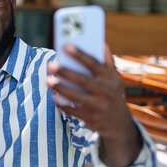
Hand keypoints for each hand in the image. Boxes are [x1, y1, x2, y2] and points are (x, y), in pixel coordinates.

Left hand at [47, 44, 141, 166]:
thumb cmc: (111, 94)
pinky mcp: (91, 118)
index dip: (80, 54)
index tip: (66, 45)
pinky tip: (54, 97)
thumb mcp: (114, 79)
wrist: (119, 123)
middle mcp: (107, 92)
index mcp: (112, 78)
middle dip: (65, 72)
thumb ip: (107, 62)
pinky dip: (62, 104)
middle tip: (50, 65)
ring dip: (60, 88)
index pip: (94, 63)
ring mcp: (99, 106)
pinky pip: (72, 110)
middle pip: (83, 80)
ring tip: (47, 80)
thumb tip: (102, 43)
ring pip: (75, 96)